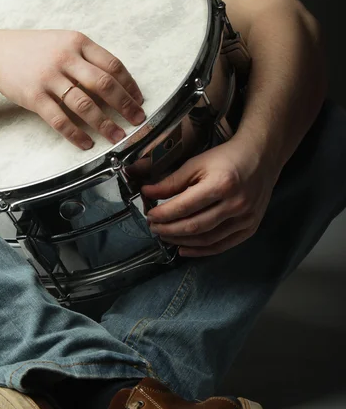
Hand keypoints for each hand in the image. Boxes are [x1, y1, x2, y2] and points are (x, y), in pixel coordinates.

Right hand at [0, 30, 144, 149]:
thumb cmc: (35, 50)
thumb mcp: (63, 43)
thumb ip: (88, 59)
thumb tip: (119, 84)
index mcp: (77, 42)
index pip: (112, 65)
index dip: (129, 85)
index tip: (139, 100)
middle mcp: (65, 58)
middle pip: (104, 85)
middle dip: (125, 105)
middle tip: (138, 120)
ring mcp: (49, 77)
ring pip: (85, 105)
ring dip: (105, 124)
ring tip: (117, 137)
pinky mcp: (34, 97)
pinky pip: (60, 120)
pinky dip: (76, 134)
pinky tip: (87, 143)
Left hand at [142, 140, 278, 256]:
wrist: (261, 157)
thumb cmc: (227, 158)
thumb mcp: (197, 163)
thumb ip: (172, 181)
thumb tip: (147, 193)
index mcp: (221, 184)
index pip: (184, 207)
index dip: (163, 214)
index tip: (150, 215)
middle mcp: (235, 204)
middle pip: (194, 227)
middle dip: (169, 230)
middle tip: (154, 228)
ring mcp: (245, 218)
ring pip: (207, 240)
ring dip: (182, 241)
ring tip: (166, 237)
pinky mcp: (250, 228)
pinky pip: (222, 246)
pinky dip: (201, 251)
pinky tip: (184, 249)